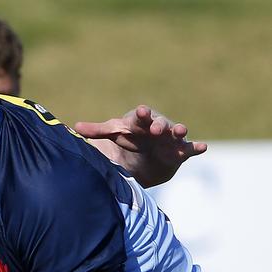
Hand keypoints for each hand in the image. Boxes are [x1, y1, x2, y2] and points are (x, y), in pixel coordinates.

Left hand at [74, 105, 207, 187]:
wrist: (144, 155)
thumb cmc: (128, 139)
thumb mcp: (112, 134)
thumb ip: (96, 131)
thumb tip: (74, 127)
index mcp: (139, 121)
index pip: (140, 116)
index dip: (141, 114)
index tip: (141, 111)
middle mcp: (156, 127)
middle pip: (159, 123)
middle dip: (159, 125)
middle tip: (157, 128)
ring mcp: (169, 139)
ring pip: (176, 133)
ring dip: (179, 131)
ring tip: (182, 130)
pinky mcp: (178, 152)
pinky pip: (189, 149)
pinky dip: (196, 147)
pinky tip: (203, 147)